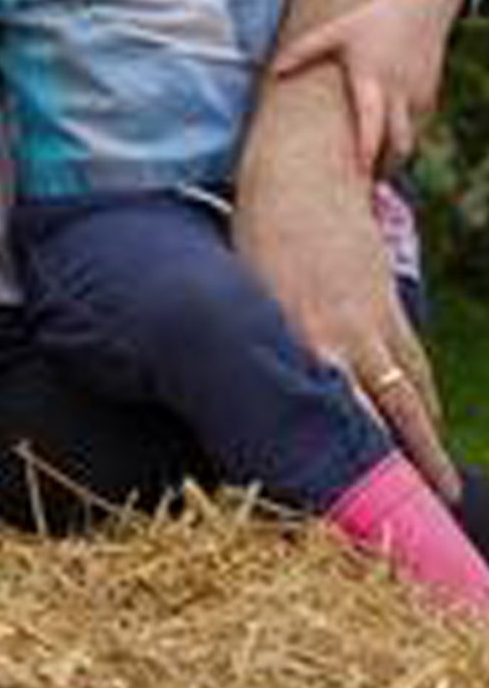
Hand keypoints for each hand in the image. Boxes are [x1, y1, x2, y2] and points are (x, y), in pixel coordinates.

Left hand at [234, 123, 454, 496]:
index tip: (361, 503)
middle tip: (433, 513)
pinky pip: (410, 360)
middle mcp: (346, 333)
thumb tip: (261, 403)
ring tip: (439, 489)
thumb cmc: (258, 237)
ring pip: (412, 391)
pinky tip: (427, 424)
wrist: (302, 174)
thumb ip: (266, 349)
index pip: (339, 414)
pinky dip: (421, 397)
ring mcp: (375, 317)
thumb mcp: (249, 296)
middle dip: (415, 467)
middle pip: (395, 415)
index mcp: (304, 335)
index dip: (356, 460)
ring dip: (427, 440)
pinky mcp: (386, 301)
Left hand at [267, 0, 463, 173]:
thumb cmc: (369, 20)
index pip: (373, 121)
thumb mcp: (334, 31)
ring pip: (407, 140)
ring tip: (367, 180)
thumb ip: (303, 51)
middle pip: (399, 144)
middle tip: (361, 191)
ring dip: (390, 159)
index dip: (368, 148)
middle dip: (384, 169)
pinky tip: (380, 150)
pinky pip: (413, 127)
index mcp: (373, 80)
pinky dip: (398, 140)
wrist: (419, 7)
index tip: (361, 172)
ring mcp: (418, 98)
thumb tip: (272, 71)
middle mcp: (399, 94)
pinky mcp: (428, 99)